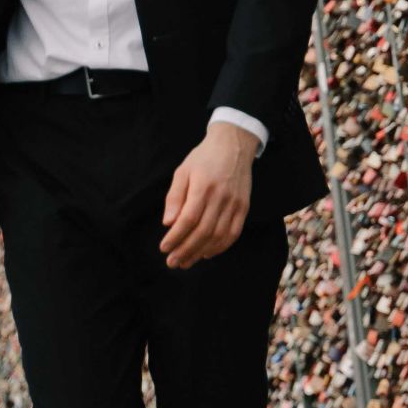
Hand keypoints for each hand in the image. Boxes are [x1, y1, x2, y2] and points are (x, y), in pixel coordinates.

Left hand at [160, 121, 256, 267]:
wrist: (234, 145)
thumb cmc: (203, 158)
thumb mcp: (182, 171)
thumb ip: (175, 197)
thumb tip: (168, 222)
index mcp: (203, 186)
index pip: (189, 219)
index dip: (176, 236)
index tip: (164, 247)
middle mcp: (221, 197)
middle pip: (203, 231)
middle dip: (186, 250)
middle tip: (172, 262)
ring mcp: (235, 203)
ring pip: (218, 236)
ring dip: (201, 252)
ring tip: (186, 262)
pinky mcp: (244, 207)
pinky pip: (233, 233)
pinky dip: (220, 247)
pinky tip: (206, 253)